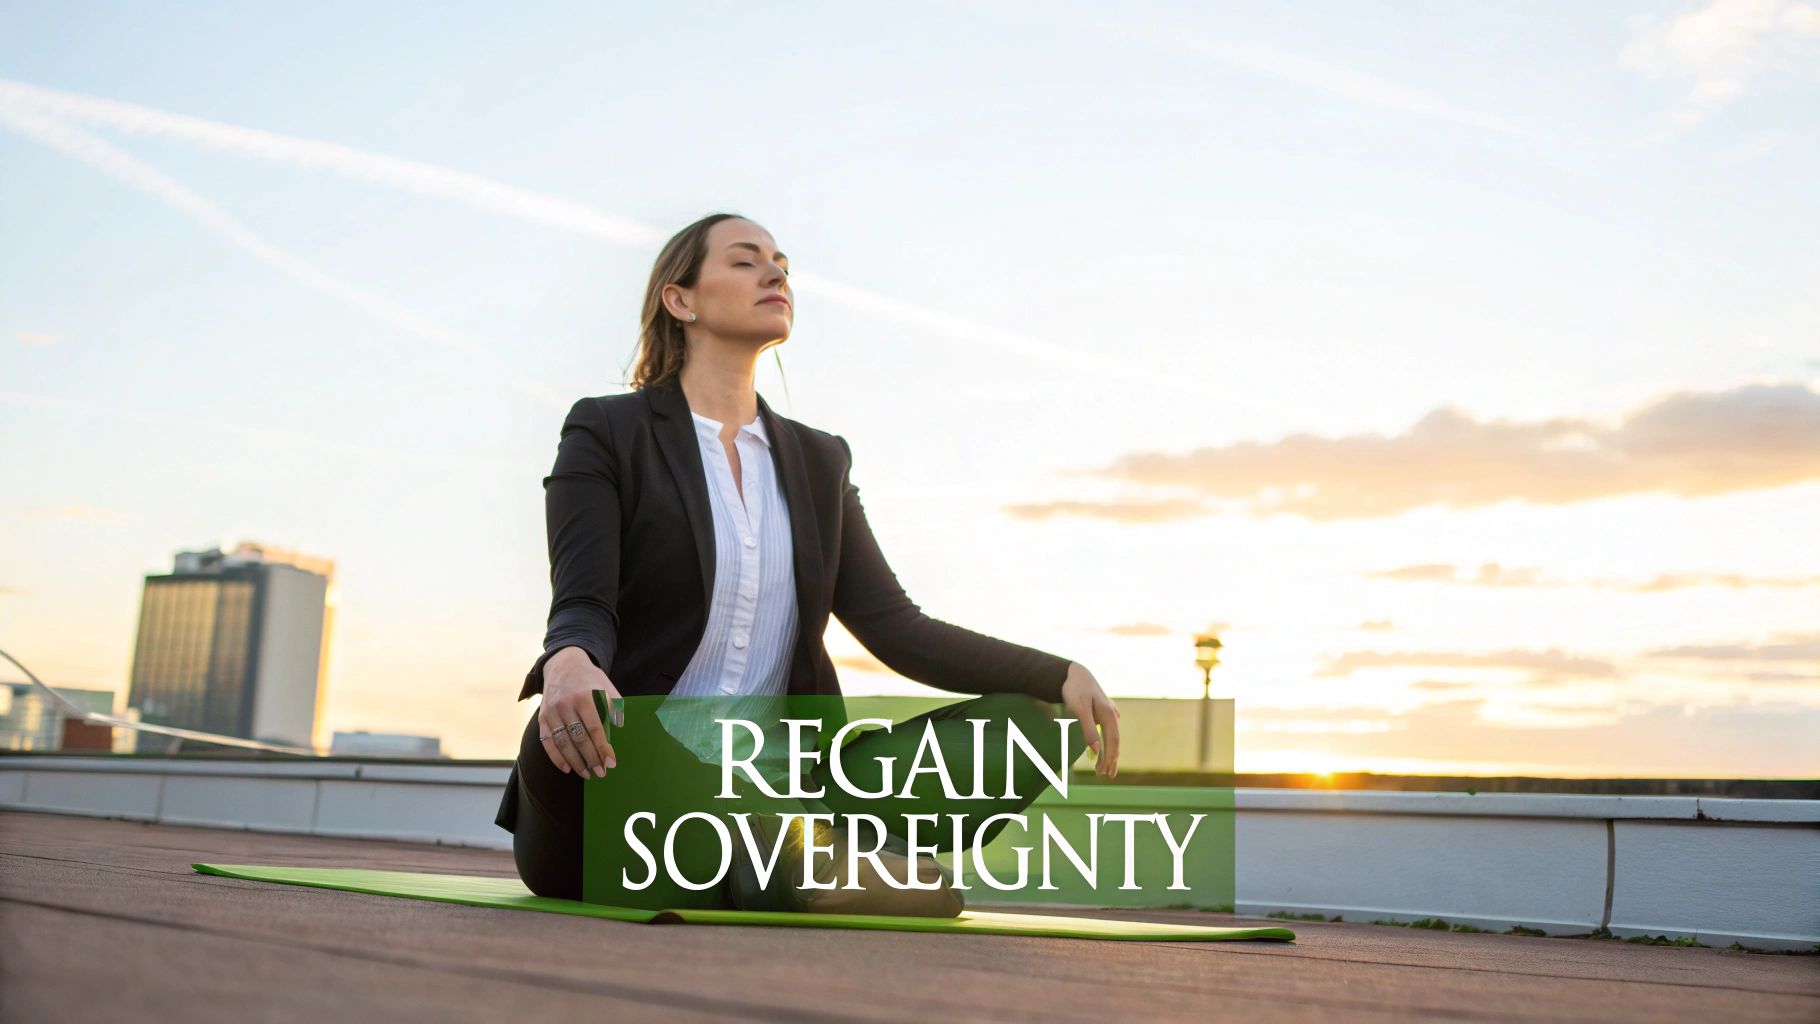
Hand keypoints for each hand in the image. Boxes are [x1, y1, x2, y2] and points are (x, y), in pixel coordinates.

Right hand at [538, 646, 622, 777]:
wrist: (564, 664)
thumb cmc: (591, 679)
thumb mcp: (606, 687)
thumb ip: (614, 707)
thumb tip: (620, 729)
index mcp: (584, 696)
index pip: (595, 728)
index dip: (603, 748)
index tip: (611, 763)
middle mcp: (565, 704)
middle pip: (579, 738)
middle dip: (591, 759)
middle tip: (601, 773)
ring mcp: (551, 711)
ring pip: (563, 743)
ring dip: (575, 762)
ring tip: (586, 774)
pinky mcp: (542, 717)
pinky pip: (547, 741)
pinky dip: (556, 757)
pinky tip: (567, 768)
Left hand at [1060, 662, 1119, 777]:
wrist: (1074, 673)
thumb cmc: (1075, 690)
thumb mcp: (1079, 709)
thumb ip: (1088, 729)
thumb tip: (1095, 750)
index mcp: (1109, 714)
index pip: (1113, 741)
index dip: (1110, 757)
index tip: (1104, 771)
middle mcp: (1112, 714)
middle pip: (1115, 741)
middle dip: (1111, 759)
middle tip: (1105, 775)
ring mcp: (1109, 713)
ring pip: (1112, 737)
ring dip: (1110, 753)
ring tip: (1106, 769)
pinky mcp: (1103, 713)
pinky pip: (1108, 732)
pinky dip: (1107, 744)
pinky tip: (1105, 751)